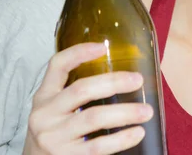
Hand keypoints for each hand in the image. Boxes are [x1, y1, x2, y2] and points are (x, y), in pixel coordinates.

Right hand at [23, 43, 153, 154]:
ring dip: (126, 112)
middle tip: (138, 80)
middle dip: (114, 82)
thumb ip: (76, 94)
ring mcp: (54, 138)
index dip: (79, 53)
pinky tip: (137, 133)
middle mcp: (45, 115)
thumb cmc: (55, 134)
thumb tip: (121, 76)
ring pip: (94, 117)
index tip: (103, 47)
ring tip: (146, 111)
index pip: (57, 65)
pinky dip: (122, 139)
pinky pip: (99, 146)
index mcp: (44, 97)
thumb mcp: (55, 110)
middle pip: (82, 89)